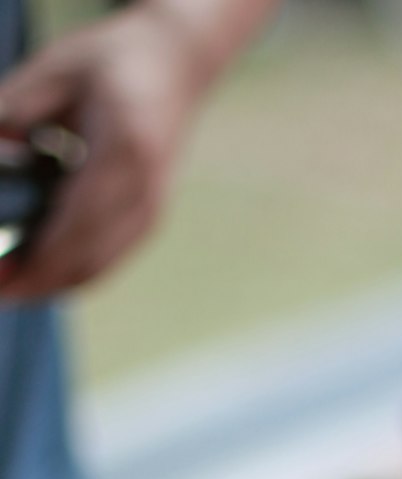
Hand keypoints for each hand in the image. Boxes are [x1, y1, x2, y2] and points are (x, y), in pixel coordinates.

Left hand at [0, 6, 208, 300]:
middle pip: (88, 260)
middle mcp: (145, 191)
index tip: (3, 279)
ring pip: (98, 269)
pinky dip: (72, 274)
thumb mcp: (57, 69)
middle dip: (39, 283)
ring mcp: (152, 211)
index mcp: (125, 151)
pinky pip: (107, 262)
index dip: (38, 262)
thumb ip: (16, 109)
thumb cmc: (114, 62)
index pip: (78, 226)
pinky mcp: (149, 221)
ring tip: (13, 286)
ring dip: (53, 285)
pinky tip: (41, 272)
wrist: (176, 65)